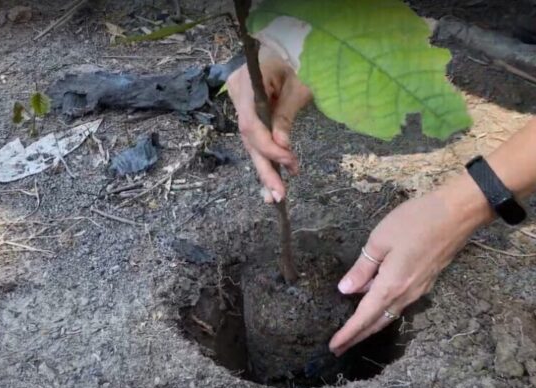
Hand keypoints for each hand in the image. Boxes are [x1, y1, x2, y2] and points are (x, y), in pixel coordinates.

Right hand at [227, 52, 312, 201]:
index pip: (251, 124)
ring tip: (276, 195)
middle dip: (264, 168)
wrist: (284, 43)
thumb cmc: (295, 59)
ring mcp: (239, 104)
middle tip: (278, 195)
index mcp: (247, 83)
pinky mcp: (247, 112)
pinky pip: (254, 139)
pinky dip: (265, 158)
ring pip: (250, 143)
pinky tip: (271, 182)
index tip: (289, 161)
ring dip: (265, 169)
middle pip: (248, 139)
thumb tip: (282, 147)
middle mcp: (237, 96)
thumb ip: (286, 116)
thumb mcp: (298, 85)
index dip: (269, 147)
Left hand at [329, 175, 493, 355]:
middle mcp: (406, 294)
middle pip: (378, 323)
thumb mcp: (380, 241)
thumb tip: (345, 290)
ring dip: (371, 326)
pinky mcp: (426, 281)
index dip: (348, 333)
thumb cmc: (415, 221)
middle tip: (339, 348)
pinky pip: (400, 304)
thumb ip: (362, 268)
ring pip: (390, 315)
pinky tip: (375, 305)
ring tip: (354, 333)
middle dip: (357, 337)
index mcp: (391, 285)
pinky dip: (385, 312)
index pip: (364, 317)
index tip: (333, 347)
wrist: (457, 214)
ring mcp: (419, 290)